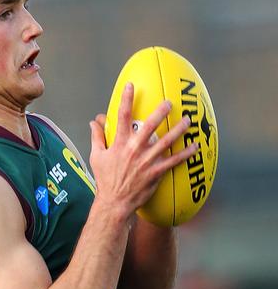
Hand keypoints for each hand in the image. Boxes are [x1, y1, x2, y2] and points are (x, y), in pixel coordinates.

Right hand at [89, 82, 197, 220]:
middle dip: (160, 111)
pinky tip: (195, 146)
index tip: (131, 86)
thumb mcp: (96, 156)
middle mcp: (133, 150)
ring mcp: (146, 161)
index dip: (126, 99)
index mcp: (119, 143)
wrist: (114, 203)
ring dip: (178, 130)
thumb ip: (97, 137)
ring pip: (166, 141)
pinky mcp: (156, 173)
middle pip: (149, 125)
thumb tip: (94, 121)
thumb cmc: (105, 179)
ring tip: (188, 121)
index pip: (122, 117)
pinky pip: (173, 161)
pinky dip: (185, 153)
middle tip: (170, 102)